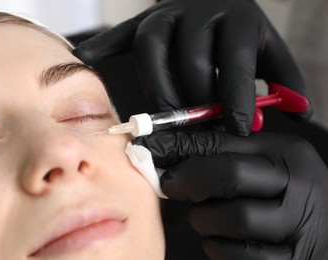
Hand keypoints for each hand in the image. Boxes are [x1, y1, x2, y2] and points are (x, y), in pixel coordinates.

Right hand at [73, 0, 312, 135]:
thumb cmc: (242, 33)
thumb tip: (300, 111)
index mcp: (238, 17)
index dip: (236, 99)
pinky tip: (87, 60)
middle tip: (197, 128)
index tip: (237, 128)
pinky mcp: (142, 20)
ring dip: (155, 86)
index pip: (236, 61)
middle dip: (194, 100)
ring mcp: (166, 12)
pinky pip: (119, 33)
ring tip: (162, 116)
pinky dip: (101, 47)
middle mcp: (199, 10)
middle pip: (191, 60)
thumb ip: (285, 78)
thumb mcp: (271, 50)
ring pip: (152, 49)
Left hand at [135, 131, 327, 258]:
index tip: (154, 158)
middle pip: (229, 177)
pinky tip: (220, 238)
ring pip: (233, 219)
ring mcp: (298, 228)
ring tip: (207, 216)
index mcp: (287, 155)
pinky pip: (238, 255)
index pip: (224, 146)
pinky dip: (217, 246)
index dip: (181, 152)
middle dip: (190, 181)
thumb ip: (222, 153)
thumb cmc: (284, 192)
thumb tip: (169, 148)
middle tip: (173, 186)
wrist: (324, 225)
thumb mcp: (263, 163)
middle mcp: (298, 188)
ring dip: (205, 219)